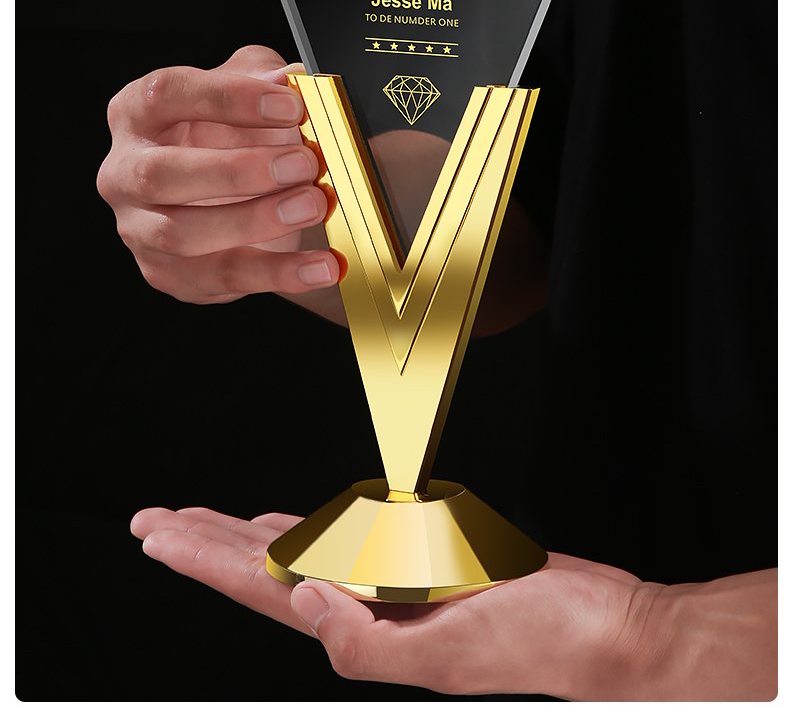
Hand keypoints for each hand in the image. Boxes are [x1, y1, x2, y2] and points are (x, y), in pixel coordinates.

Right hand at [97, 45, 341, 306]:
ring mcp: (140, 229)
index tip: (291, 104)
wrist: (239, 199)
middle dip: (239, 170)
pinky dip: (280, 274)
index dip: (229, 98)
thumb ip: (270, 76)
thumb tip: (295, 78)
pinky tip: (322, 266)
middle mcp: (125, 172)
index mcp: (138, 113)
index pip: (167, 95)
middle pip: (161, 173)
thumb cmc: (235, 136)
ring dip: (256, 220)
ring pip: (182, 234)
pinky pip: (224, 278)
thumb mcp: (252, 92)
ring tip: (314, 205)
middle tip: (305, 163)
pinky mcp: (170, 274)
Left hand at [130, 506, 646, 697]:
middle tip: (152, 520)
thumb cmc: (536, 639)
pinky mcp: (420, 562)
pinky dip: (305, 529)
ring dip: (244, 536)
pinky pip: (345, 539)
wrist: (599, 628)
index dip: (203, 559)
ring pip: (298, 552)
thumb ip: (364, 641)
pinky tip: (284, 527)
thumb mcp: (446, 654)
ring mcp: (390, 586)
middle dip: (204, 543)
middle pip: (264, 571)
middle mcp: (365, 607)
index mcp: (362, 628)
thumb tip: (300, 599)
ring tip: (199, 522)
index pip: (262, 589)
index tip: (157, 532)